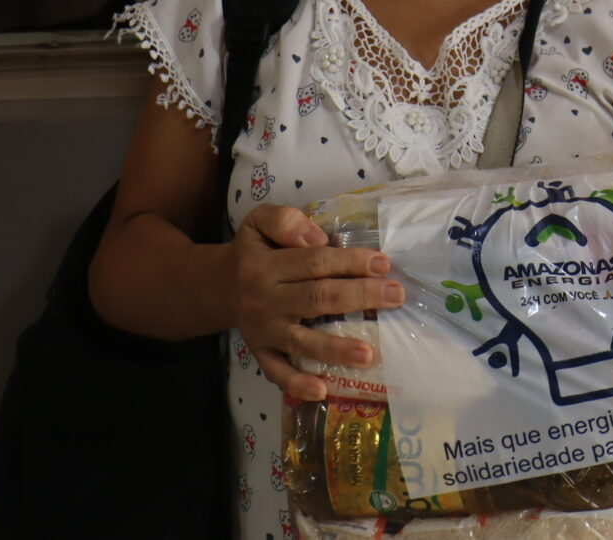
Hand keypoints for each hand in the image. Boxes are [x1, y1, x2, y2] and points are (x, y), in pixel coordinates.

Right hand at [231, 204, 402, 399]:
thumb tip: (317, 238)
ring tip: (369, 354)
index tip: (383, 264)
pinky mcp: (260, 354)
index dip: (349, 262)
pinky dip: (298, 383)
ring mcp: (263, 331)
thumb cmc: (254, 252)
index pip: (314, 262)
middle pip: (317, 298)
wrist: (217, 287)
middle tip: (394, 296)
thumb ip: (284, 220)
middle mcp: (264, 300)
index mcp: (266, 265)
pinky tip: (323, 391)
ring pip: (301, 341)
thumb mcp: (259, 222)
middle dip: (359, 297)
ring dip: (336, 348)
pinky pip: (278, 372)